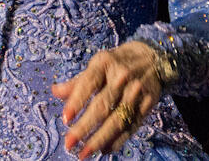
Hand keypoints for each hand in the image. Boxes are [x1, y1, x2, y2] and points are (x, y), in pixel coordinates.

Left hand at [51, 41, 162, 158]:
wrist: (153, 57)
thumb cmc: (117, 63)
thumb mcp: (97, 64)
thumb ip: (77, 82)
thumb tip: (55, 91)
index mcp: (105, 63)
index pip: (88, 83)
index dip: (76, 101)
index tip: (65, 119)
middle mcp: (122, 76)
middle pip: (102, 106)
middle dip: (85, 127)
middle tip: (69, 144)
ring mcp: (137, 91)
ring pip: (117, 120)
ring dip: (100, 139)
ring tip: (84, 153)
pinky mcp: (148, 103)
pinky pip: (132, 126)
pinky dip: (118, 140)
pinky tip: (105, 150)